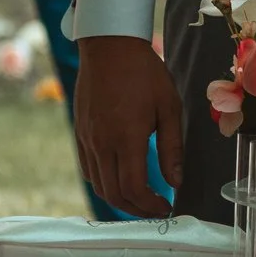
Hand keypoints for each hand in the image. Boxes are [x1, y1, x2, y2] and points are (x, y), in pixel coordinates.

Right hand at [74, 35, 183, 218]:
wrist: (109, 47)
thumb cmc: (145, 73)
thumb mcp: (169, 106)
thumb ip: (172, 147)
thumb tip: (176, 181)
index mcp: (126, 137)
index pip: (133, 188)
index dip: (150, 206)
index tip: (167, 207)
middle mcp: (102, 143)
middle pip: (113, 194)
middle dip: (136, 209)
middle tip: (156, 209)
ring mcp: (87, 140)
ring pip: (98, 185)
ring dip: (119, 199)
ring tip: (141, 199)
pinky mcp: (79, 134)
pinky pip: (88, 169)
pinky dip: (103, 183)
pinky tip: (120, 179)